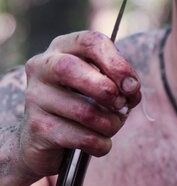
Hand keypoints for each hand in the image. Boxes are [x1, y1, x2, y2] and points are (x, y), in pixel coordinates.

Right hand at [18, 30, 141, 178]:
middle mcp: (42, 67)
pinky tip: (99, 143)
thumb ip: (120, 83)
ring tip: (112, 126)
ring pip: (85, 112)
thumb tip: (131, 90)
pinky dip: (101, 144)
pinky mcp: (39, 128)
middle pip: (71, 69)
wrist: (43, 138)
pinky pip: (83, 138)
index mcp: (62, 48)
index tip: (132, 84)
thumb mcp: (102, 86)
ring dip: (111, 124)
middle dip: (106, 90)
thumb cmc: (80, 105)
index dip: (117, 62)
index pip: (90, 42)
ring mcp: (35, 98)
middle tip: (122, 105)